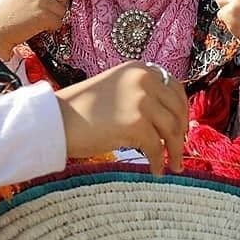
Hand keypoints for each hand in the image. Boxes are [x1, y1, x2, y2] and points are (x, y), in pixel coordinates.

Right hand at [56, 61, 186, 176]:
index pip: (175, 87)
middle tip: (179, 149)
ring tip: (174, 165)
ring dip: (175, 151)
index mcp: (140, 69)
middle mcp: (144, 79)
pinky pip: (157, 148)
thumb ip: (140, 94)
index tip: (182, 126)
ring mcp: (141, 100)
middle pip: (177, 110)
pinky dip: (159, 162)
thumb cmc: (81, 110)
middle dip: (181, 132)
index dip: (181, 109)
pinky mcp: (136, 124)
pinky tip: (155, 170)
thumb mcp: (116, 89)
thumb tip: (168, 118)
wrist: (56, 120)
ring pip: (172, 130)